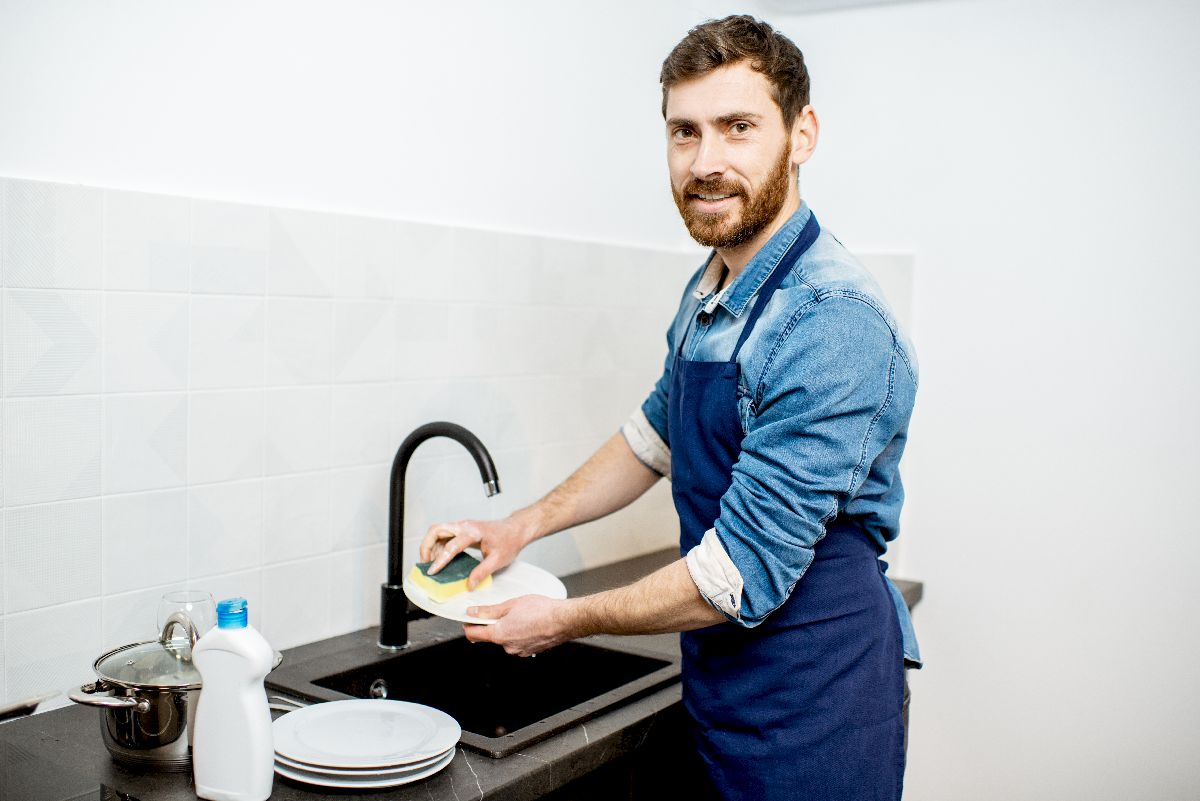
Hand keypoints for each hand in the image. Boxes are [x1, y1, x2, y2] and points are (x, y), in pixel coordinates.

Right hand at [419, 516, 533, 589]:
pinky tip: (440, 559)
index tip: (432, 571)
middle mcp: (465, 526)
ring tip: (431, 564)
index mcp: (473, 532)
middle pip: (436, 530)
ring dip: (430, 546)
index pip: (451, 546)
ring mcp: (462, 526)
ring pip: (437, 531)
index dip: (440, 560)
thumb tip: (469, 585)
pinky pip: (444, 535)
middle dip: (426, 546)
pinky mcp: (462, 530)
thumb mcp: (499, 560)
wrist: (515, 529)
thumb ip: (482, 572)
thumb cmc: (509, 541)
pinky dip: (437, 545)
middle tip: (425, 564)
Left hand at [463, 595, 574, 656]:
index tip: (470, 617)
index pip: (473, 634)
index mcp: (499, 635)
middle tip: (500, 609)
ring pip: (505, 639)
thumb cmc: (542, 610)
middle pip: (490, 637)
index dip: (469, 624)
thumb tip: (472, 612)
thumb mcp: (511, 604)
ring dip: (507, 628)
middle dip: (491, 624)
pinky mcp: (529, 652)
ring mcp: (519, 651)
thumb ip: (489, 611)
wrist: (565, 620)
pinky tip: (528, 622)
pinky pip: (517, 642)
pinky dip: (518, 633)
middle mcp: (507, 647)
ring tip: (520, 614)